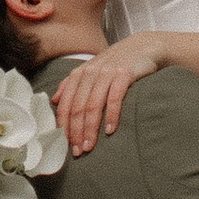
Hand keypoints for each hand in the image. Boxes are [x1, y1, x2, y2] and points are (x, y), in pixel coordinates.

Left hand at [53, 37, 162, 155]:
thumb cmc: (116, 63)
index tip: (65, 144)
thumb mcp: (91, 70)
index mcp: (79, 74)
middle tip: (78, 151)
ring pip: (93, 105)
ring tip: (89, 146)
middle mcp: (90, 73)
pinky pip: (114, 98)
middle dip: (76, 132)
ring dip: (90, 128)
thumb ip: (72, 84)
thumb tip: (54, 101)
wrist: (144, 47)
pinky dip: (111, 115)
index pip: (66, 104)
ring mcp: (107, 73)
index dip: (64, 125)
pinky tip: (110, 130)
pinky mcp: (124, 74)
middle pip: (78, 107)